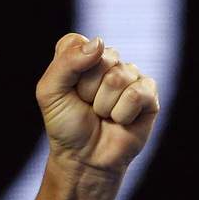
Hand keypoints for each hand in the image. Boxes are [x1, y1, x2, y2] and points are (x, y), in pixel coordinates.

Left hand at [35, 33, 159, 182]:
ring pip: (118, 78)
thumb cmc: (65, 125)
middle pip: (100, 59)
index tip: (67, 90)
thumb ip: (66, 62)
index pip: (76, 42)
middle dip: (87, 90)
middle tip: (86, 106)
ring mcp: (130, 75)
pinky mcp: (148, 93)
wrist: (84, 158)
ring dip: (104, 105)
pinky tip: (120, 120)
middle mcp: (107, 61)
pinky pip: (136, 93)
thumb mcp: (50, 92)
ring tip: (102, 115)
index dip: (69, 70)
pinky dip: (122, 114)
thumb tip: (99, 43)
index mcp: (81, 55)